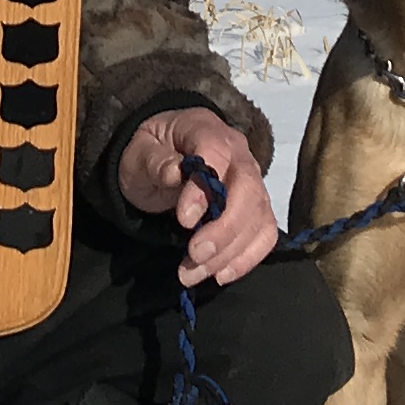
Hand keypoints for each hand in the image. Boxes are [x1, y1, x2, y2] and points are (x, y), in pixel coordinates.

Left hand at [116, 109, 279, 287]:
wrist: (162, 157)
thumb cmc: (151, 152)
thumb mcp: (140, 153)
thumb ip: (156, 161)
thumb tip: (175, 172)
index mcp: (207, 130)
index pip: (216, 154)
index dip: (204, 190)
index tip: (183, 220)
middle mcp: (239, 154)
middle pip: (248, 191)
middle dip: (224, 230)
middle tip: (194, 255)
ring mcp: (252, 181)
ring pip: (259, 218)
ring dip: (230, 252)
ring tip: (193, 273)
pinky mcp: (255, 208)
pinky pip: (264, 234)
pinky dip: (247, 258)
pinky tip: (221, 274)